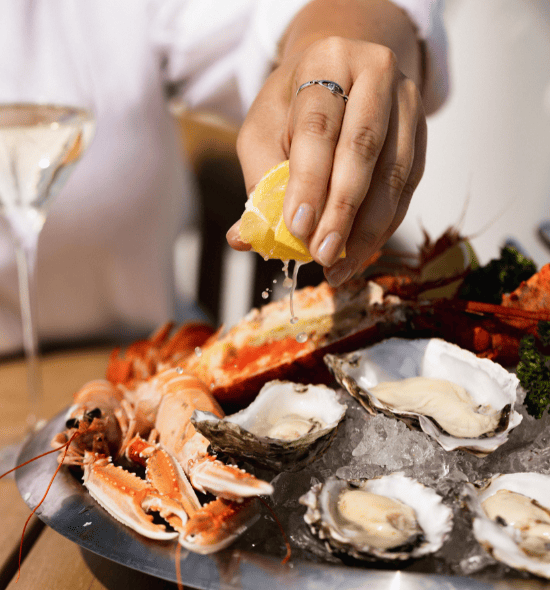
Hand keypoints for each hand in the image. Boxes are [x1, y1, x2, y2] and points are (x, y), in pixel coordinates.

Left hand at [228, 33, 426, 286]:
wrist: (337, 76)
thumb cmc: (293, 108)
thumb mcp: (264, 131)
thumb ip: (257, 181)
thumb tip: (243, 239)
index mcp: (327, 61)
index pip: (318, 125)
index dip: (308, 181)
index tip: (297, 228)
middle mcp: (376, 73)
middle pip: (363, 147)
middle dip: (342, 210)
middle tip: (321, 254)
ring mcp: (406, 101)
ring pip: (394, 172)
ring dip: (367, 229)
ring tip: (338, 265)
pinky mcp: (422, 132)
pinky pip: (407, 186)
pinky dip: (384, 225)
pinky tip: (359, 252)